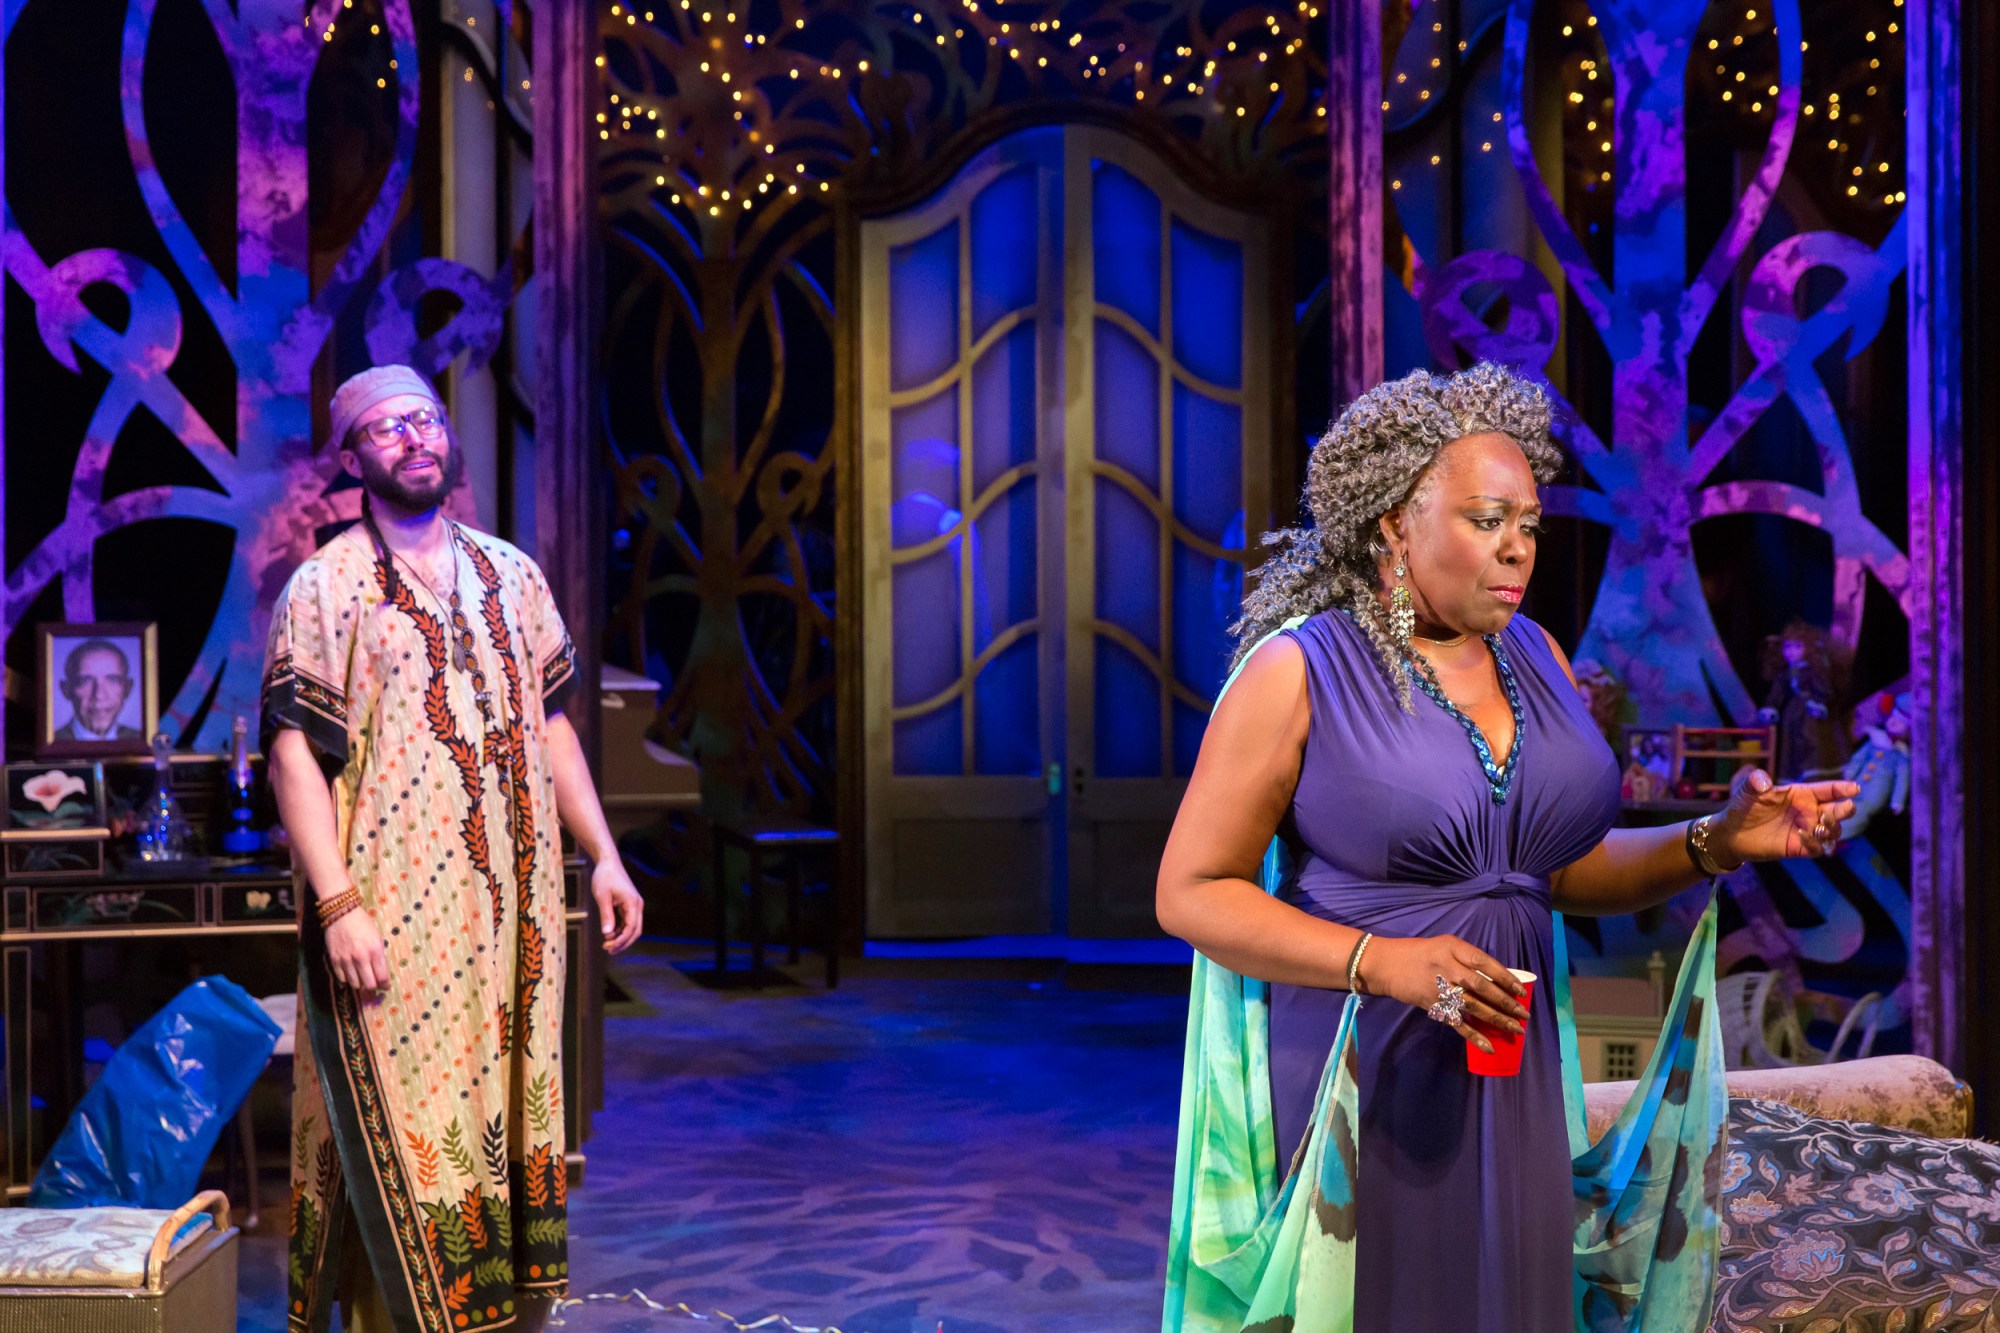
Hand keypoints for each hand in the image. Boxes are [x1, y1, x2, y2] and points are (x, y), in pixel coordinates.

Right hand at [324, 904, 388, 991]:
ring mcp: (346, 960)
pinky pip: (342, 978)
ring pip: (355, 984)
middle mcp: (361, 958)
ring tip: (362, 977)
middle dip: (373, 987)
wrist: (342, 914)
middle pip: (369, 985)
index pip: (382, 977)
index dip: (385, 985)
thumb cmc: (363, 924)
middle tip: (374, 985)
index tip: (386, 987)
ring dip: (360, 983)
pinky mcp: (334, 960)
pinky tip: (351, 972)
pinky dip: (348, 978)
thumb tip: (381, 973)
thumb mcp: (377, 938)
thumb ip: (379, 956)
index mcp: (375, 951)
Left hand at [592, 857, 643, 953]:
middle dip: (623, 942)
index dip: (621, 940)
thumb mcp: (602, 896)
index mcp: (633, 903)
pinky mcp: (629, 905)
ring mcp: (634, 905)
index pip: (631, 928)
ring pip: (632, 928)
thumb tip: (607, 933)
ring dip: (622, 938)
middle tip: (608, 950)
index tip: (609, 946)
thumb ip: (606, 915)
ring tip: (607, 945)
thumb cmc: (604, 877)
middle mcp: (637, 905)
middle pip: (635, 931)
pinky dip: (620, 930)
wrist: (608, 862)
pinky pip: (627, 922)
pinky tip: (610, 935)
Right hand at [1357, 933, 1529, 1055]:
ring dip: (1495, 1019)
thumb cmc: (1418, 953)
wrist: (1384, 964)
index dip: (1504, 977)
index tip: (1521, 991)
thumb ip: (1467, 959)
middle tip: (1523, 1015)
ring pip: (1472, 1005)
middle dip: (1505, 1002)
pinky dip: (1473, 1035)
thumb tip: (1498, 979)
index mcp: (1452, 948)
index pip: (1484, 962)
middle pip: (1481, 986)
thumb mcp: (1444, 946)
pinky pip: (1455, 1022)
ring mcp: (1438, 988)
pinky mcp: (1432, 1005)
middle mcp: (1446, 967)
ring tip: (1514, 1029)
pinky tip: (1488, 1046)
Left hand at [1713, 768, 1860, 865]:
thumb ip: (1755, 781)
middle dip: (1845, 809)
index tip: (1855, 788)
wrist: (1731, 832)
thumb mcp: (1747, 790)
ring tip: (1821, 823)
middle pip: (1837, 811)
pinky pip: (1816, 848)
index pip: (1828, 790)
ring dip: (1832, 828)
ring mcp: (1806, 830)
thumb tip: (1763, 781)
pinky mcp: (1799, 848)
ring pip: (1832, 831)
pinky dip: (1814, 843)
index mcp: (1801, 794)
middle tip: (1847, 807)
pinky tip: (1801, 835)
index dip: (1842, 788)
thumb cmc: (1743, 806)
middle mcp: (1808, 812)